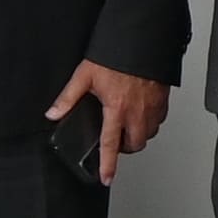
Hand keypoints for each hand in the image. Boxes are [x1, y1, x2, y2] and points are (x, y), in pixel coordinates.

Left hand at [48, 61, 169, 181]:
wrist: (142, 39)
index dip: (108, 165)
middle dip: (126, 148)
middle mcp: (137, 111)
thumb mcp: (85, 75)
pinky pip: (159, 120)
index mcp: (117, 108)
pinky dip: (150, 122)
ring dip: (138, 135)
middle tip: (117, 141)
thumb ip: (68, 97)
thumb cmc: (117, 55)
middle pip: (135, 144)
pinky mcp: (163, 99)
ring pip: (149, 134)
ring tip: (128, 126)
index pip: (111, 144)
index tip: (107, 178)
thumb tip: (53, 113)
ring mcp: (153, 106)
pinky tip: (141, 112)